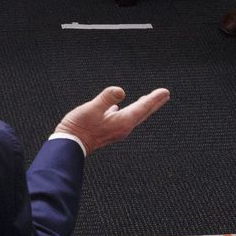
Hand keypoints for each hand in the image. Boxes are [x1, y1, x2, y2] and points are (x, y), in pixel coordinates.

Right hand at [54, 86, 170, 153]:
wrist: (70, 145)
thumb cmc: (79, 127)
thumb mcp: (92, 109)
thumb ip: (106, 99)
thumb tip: (120, 91)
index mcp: (122, 122)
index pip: (142, 107)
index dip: (154, 98)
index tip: (165, 92)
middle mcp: (122, 127)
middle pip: (142, 113)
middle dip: (153, 103)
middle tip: (164, 95)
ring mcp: (115, 130)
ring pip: (133, 116)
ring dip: (142, 107)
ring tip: (147, 100)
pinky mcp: (108, 130)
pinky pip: (122, 118)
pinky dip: (127, 111)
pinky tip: (119, 108)